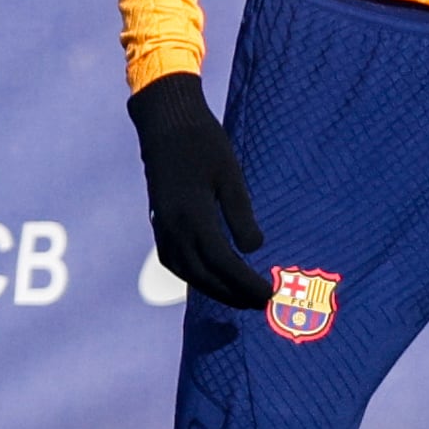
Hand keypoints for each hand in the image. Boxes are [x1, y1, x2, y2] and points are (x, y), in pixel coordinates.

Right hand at [130, 72, 270, 308]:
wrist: (166, 124)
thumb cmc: (204, 143)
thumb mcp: (230, 175)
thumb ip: (241, 214)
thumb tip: (253, 250)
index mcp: (194, 216)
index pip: (224, 263)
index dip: (247, 283)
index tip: (270, 293)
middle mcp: (174, 228)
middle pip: (205, 275)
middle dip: (235, 294)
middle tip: (262, 304)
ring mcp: (162, 228)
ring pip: (188, 273)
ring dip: (215, 290)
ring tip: (241, 298)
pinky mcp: (159, 224)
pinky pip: (175, 262)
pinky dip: (195, 277)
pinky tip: (211, 279)